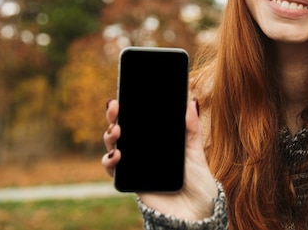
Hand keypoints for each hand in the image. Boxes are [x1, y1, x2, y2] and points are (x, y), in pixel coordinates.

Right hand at [102, 98, 217, 220]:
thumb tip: (191, 101)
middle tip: (114, 105)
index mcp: (158, 141)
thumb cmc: (197, 184)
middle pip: (123, 129)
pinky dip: (110, 161)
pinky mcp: (131, 181)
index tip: (126, 93)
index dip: (131, 107)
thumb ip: (191, 129)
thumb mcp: (196, 153)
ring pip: (114, 146)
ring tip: (117, 131)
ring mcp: (135, 165)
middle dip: (115, 115)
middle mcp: (144, 151)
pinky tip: (117, 155)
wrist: (195, 215)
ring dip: (109, 135)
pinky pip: (113, 170)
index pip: (141, 120)